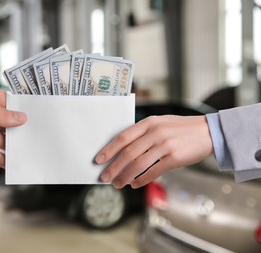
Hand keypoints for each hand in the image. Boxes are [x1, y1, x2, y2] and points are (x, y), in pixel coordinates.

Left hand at [95, 115, 212, 188]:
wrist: (208, 131)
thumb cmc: (181, 128)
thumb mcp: (160, 123)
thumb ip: (143, 132)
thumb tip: (123, 149)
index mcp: (148, 123)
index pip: (122, 137)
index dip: (109, 150)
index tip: (99, 160)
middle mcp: (155, 132)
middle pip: (128, 153)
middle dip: (114, 167)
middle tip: (105, 177)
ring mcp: (165, 145)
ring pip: (138, 164)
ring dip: (125, 176)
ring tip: (118, 184)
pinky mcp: (175, 158)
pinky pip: (153, 172)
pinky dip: (142, 180)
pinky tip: (135, 184)